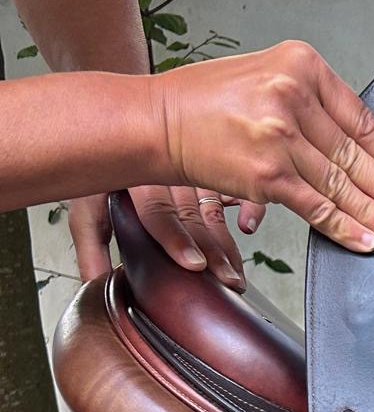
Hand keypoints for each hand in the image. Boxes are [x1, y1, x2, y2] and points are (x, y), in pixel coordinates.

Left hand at [68, 186, 260, 287]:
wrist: (112, 128)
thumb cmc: (102, 168)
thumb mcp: (86, 204)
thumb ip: (90, 246)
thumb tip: (94, 282)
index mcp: (134, 180)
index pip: (157, 211)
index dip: (176, 239)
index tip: (195, 264)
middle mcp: (166, 173)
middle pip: (193, 217)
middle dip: (213, 253)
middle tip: (227, 282)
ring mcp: (192, 171)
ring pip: (215, 210)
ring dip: (228, 244)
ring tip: (235, 274)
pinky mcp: (213, 169)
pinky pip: (237, 186)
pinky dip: (249, 204)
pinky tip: (247, 226)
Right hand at [154, 40, 373, 252]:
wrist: (157, 120)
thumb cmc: (205, 102)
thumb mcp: (266, 78)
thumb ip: (310, 102)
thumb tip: (356, 145)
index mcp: (300, 65)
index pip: (359, 117)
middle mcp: (293, 95)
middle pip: (354, 153)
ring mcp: (280, 135)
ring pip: (340, 183)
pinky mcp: (266, 173)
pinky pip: (316, 206)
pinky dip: (344, 226)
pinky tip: (366, 238)